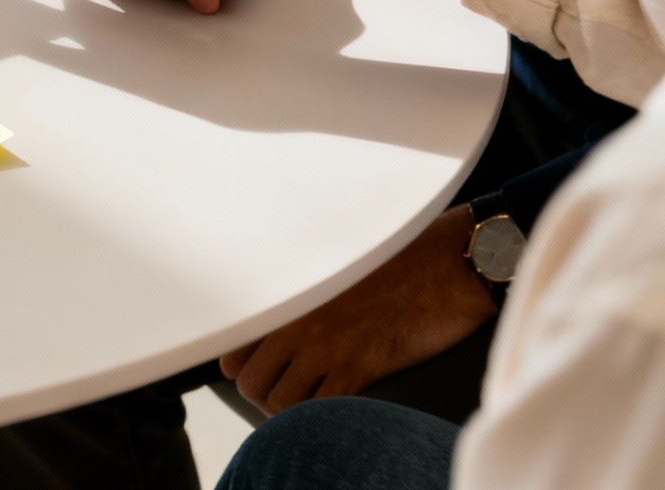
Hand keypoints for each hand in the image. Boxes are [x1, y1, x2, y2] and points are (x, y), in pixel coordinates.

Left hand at [220, 205, 496, 415]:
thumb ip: (298, 294)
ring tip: (311, 403)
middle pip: (249, 384)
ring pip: (279, 402)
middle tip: (289, 392)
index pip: (232, 351)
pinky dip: (323, 416)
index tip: (266, 371)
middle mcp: (294, 323)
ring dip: (292, 411)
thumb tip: (280, 323)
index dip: (245, 369)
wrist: (446, 264)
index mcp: (284, 297)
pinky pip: (320, 408)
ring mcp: (324, 347)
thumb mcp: (331, 269)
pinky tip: (338, 405)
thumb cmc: (394, 262)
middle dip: (264, 395)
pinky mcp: (359, 367)